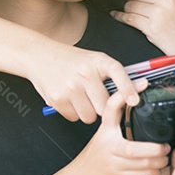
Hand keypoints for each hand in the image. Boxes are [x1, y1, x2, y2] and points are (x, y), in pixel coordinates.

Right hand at [22, 41, 141, 122]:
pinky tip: (69, 99)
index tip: (134, 100)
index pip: (117, 73)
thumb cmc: (70, 60)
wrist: (40, 56)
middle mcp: (85, 73)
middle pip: (104, 106)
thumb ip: (111, 75)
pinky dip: (73, 112)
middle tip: (95, 98)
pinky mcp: (57, 99)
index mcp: (98, 61)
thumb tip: (132, 93)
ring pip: (90, 116)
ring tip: (81, 98)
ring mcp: (70, 87)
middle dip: (102, 107)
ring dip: (88, 112)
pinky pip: (74, 118)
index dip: (128, 88)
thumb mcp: (94, 60)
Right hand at [67, 93, 169, 174]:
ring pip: (141, 164)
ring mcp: (113, 164)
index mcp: (105, 132)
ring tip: (164, 158)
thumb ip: (117, 126)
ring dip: (158, 162)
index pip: (111, 108)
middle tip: (166, 146)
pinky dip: (153, 173)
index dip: (124, 95)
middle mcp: (109, 147)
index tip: (142, 84)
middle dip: (154, 149)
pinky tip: (156, 170)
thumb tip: (136, 111)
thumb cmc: (93, 159)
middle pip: (133, 148)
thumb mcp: (102, 137)